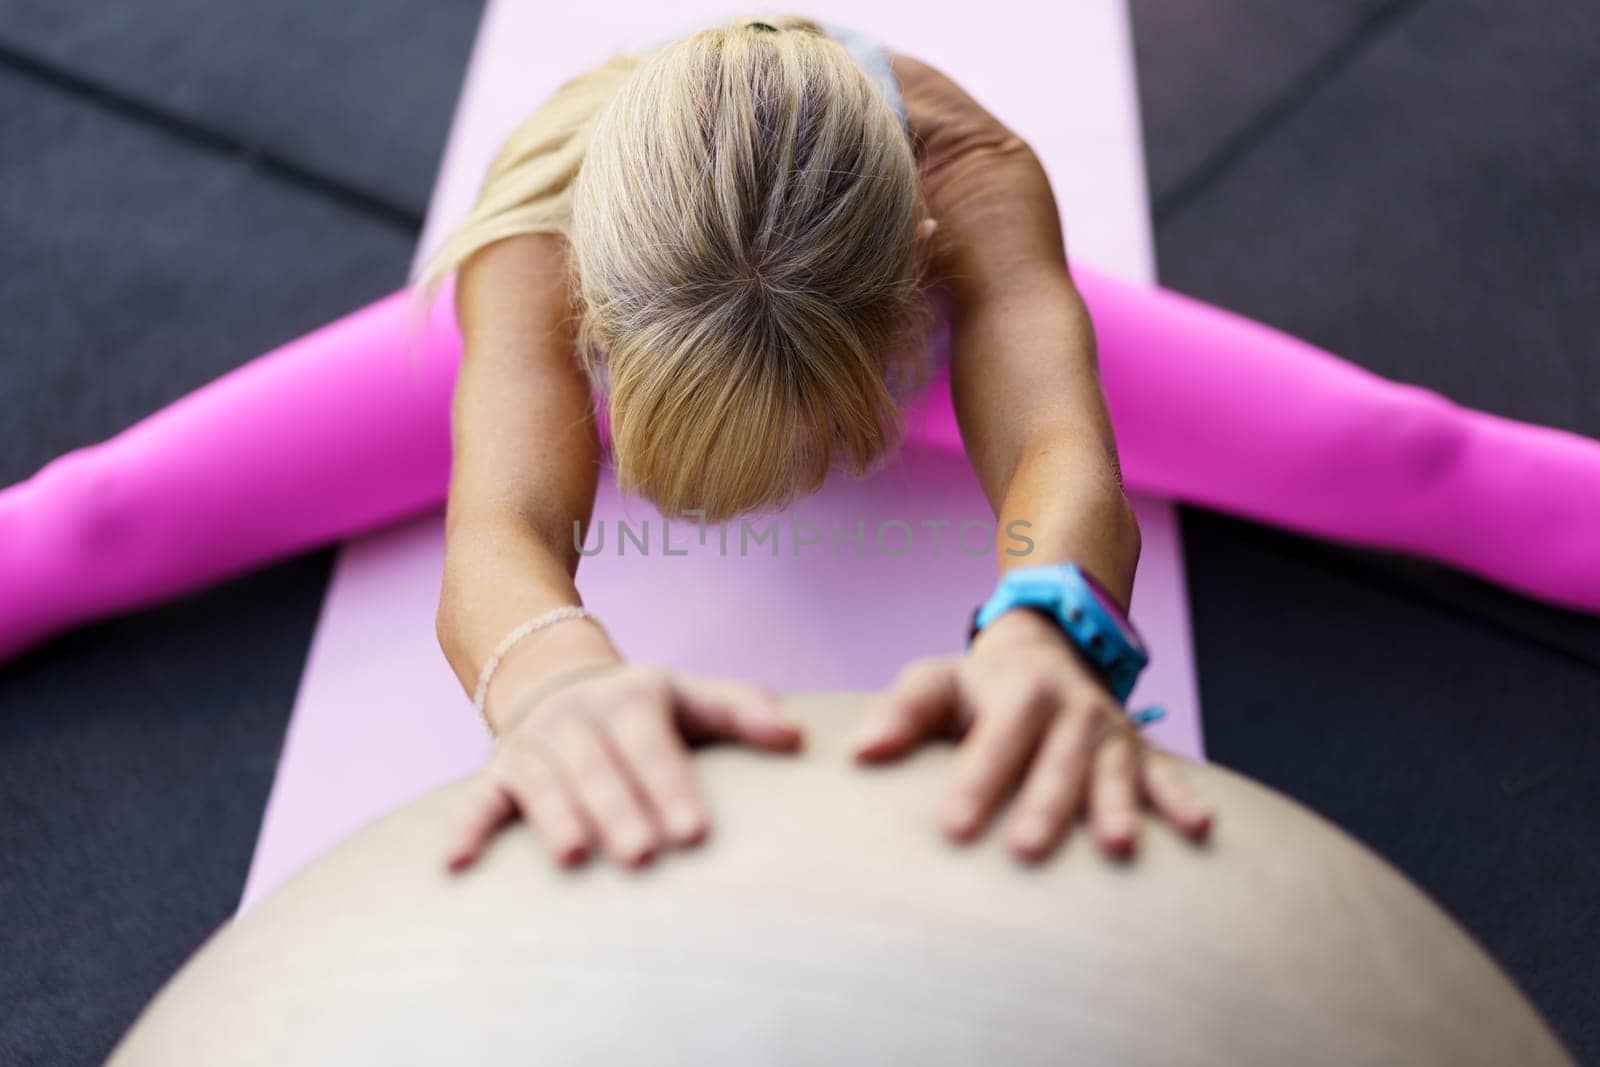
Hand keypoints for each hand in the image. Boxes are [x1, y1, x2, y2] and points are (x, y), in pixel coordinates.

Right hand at [446, 664, 801, 870]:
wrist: (549, 673)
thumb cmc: (639, 706)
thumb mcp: (688, 697)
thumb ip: (741, 712)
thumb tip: (797, 736)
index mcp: (630, 699)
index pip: (653, 744)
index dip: (672, 785)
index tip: (695, 831)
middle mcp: (576, 718)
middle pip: (599, 767)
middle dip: (620, 809)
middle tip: (644, 855)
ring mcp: (532, 744)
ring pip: (543, 782)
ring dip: (556, 818)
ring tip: (574, 858)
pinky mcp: (496, 771)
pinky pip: (477, 799)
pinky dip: (466, 828)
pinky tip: (457, 864)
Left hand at [853, 609, 1211, 861]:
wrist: (1049, 651)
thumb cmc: (979, 687)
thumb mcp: (937, 681)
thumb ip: (901, 712)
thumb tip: (861, 751)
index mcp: (1017, 692)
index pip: (994, 738)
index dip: (975, 781)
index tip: (951, 828)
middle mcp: (1070, 709)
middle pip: (1057, 759)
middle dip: (1044, 804)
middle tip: (1025, 850)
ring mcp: (1110, 731)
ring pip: (1113, 769)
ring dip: (1115, 806)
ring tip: (1116, 847)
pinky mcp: (1141, 753)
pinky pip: (1167, 775)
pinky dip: (1182, 799)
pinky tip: (1201, 828)